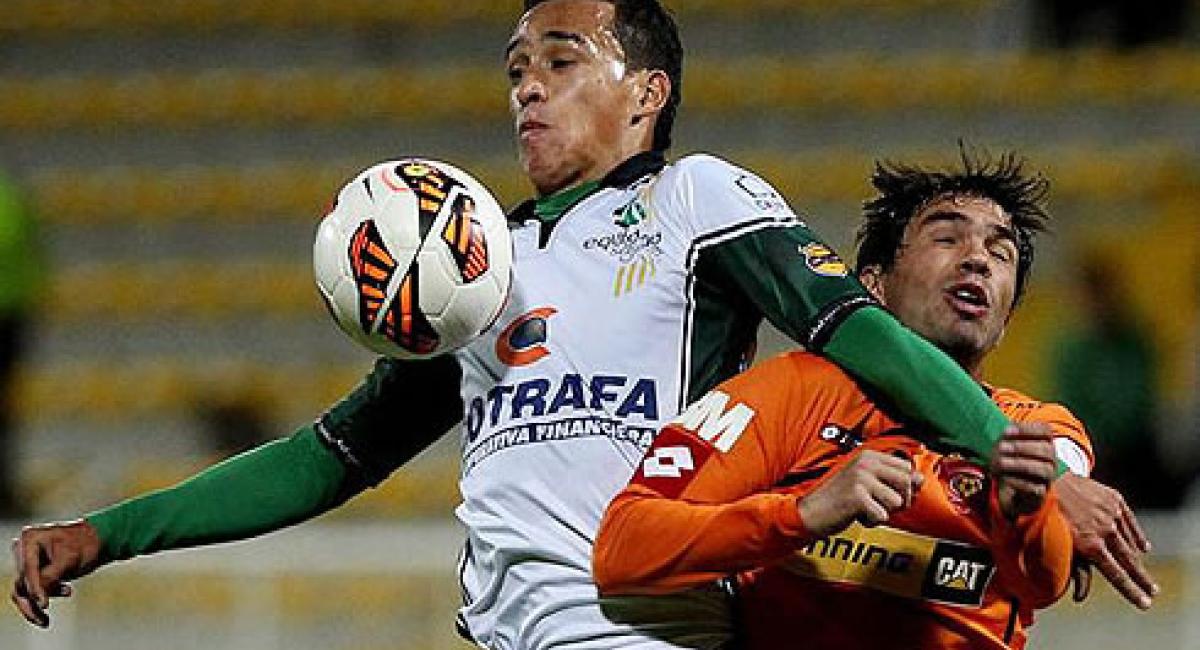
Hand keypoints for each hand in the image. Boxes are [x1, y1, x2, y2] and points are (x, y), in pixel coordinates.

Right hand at [10, 519, 103, 627]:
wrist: (99, 540)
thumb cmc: (87, 545)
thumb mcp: (70, 560)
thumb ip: (51, 577)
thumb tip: (36, 599)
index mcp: (30, 539)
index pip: (28, 570)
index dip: (35, 589)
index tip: (44, 605)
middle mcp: (24, 549)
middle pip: (22, 583)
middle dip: (33, 602)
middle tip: (44, 620)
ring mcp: (28, 561)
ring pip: (24, 590)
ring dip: (38, 603)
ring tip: (55, 609)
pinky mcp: (35, 571)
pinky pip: (33, 590)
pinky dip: (46, 595)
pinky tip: (67, 590)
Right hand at [798, 450, 922, 536]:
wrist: (810, 512)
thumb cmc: (839, 498)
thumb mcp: (865, 482)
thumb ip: (891, 478)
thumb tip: (921, 479)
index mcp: (869, 455)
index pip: (906, 467)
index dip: (906, 485)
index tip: (891, 494)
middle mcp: (865, 463)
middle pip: (906, 483)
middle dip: (899, 501)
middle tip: (879, 505)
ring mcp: (861, 478)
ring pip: (897, 501)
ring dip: (884, 512)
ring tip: (865, 509)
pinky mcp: (857, 497)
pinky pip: (882, 516)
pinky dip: (872, 522)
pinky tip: (858, 516)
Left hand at [990, 424, 1057, 518]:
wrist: (1010, 489)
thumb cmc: (1009, 461)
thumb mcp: (1005, 447)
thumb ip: (1007, 438)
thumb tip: (1008, 432)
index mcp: (1045, 442)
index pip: (1045, 430)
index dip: (1027, 429)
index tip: (1006, 431)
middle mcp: (1051, 459)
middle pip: (1047, 450)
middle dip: (1022, 447)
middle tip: (1002, 447)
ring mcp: (1048, 477)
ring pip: (1045, 469)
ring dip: (1021, 464)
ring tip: (1002, 462)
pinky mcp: (1041, 492)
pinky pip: (1036, 488)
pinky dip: (1019, 482)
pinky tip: (1005, 478)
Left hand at [1056, 473, 1157, 609]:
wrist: (1048, 481)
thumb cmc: (1049, 518)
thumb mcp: (1059, 546)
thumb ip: (1074, 571)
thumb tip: (1079, 598)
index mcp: (1090, 545)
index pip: (1117, 575)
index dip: (1132, 591)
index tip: (1146, 603)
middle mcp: (1105, 530)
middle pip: (1130, 561)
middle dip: (1142, 578)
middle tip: (1153, 591)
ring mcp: (1112, 514)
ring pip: (1130, 542)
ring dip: (1134, 556)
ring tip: (1137, 568)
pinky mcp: (1115, 499)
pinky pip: (1131, 522)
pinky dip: (1137, 536)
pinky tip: (1143, 547)